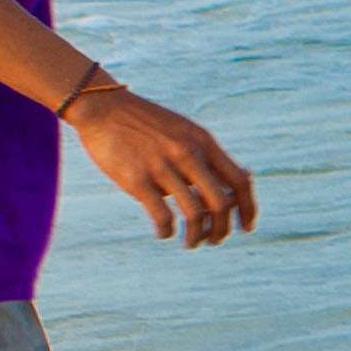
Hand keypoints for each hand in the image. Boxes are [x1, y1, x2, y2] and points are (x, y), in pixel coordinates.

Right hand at [69, 84, 260, 245]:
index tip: (246, 227)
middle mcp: (187, 154)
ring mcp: (162, 166)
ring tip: (191, 243)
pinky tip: (163, 233)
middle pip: (222, 203)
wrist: (102, 107)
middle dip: (223, 229)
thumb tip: (239, 182)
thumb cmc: (146, 124)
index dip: (248, 208)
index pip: (239, 180)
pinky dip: (167, 231)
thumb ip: (207, 155)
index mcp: (203, 142)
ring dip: (197, 236)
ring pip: (195, 214)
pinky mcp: (136, 179)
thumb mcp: (185, 131)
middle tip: (214, 240)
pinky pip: (163, 216)